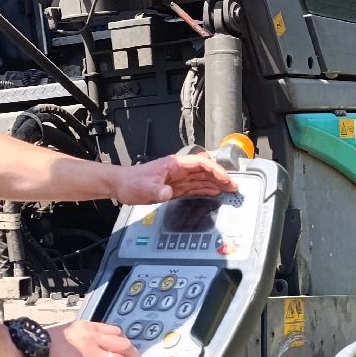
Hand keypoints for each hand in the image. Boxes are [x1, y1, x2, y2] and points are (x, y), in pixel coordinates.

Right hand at [29, 320, 145, 356]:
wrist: (25, 352)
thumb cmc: (38, 346)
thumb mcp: (65, 336)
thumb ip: (79, 342)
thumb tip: (87, 356)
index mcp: (86, 328)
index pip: (116, 333)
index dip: (128, 345)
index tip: (131, 354)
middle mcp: (91, 338)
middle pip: (125, 347)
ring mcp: (89, 354)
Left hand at [110, 153, 235, 205]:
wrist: (121, 186)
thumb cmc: (131, 182)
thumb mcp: (144, 187)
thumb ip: (157, 190)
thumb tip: (168, 192)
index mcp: (175, 165)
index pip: (201, 164)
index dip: (215, 170)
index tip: (226, 178)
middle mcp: (179, 170)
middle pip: (205, 170)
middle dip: (221, 177)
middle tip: (234, 186)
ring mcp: (178, 179)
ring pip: (202, 179)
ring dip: (216, 183)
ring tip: (230, 190)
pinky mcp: (175, 188)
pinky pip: (195, 187)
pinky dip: (206, 189)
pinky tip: (214, 192)